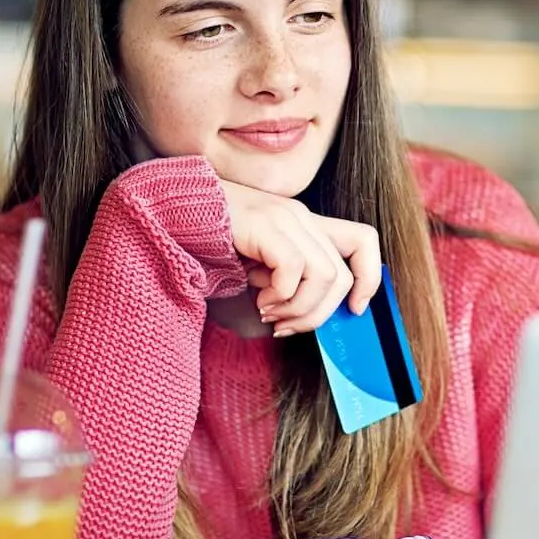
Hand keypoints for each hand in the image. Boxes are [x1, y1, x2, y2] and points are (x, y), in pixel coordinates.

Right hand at [219, 180, 382, 336]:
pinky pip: (294, 269)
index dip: (369, 278)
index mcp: (304, 225)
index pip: (362, 241)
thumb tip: (309, 317)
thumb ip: (285, 284)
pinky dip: (280, 295)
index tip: (353, 310)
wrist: (169, 213)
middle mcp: (300, 218)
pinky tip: (257, 298)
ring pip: (325, 276)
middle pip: (343, 274)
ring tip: (267, 311)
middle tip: (285, 325)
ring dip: (298, 308)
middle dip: (318, 314)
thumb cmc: (208, 245)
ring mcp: (284, 218)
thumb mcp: (257, 267)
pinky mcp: (265, 225)